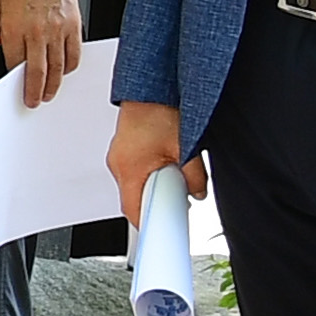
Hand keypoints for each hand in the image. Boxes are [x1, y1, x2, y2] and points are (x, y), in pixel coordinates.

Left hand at [0, 0, 84, 106]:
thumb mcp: (0, 5)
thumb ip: (0, 29)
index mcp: (14, 28)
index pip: (13, 65)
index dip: (14, 81)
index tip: (14, 90)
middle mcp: (36, 32)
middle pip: (37, 73)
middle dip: (35, 92)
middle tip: (34, 101)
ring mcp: (57, 30)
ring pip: (57, 68)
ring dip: (53, 85)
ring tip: (49, 92)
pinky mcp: (73, 25)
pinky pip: (74, 54)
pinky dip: (69, 67)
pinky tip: (64, 71)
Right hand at [108, 102, 192, 227]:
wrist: (150, 83)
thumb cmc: (162, 108)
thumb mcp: (187, 146)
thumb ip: (194, 176)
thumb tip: (197, 192)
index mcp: (130, 169)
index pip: (135, 213)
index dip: (151, 226)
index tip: (163, 232)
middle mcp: (118, 164)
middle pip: (135, 200)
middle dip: (157, 202)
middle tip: (179, 195)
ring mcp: (119, 155)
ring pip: (136, 184)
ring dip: (154, 185)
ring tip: (174, 169)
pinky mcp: (124, 147)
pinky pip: (135, 169)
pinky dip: (150, 171)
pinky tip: (166, 158)